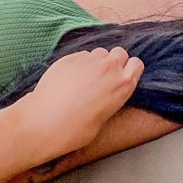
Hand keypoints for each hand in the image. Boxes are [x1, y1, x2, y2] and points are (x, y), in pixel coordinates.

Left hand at [19, 47, 143, 154]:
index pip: (137, 64)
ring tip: (85, 79)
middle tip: (104, 77)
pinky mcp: (70, 57)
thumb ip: (110, 98)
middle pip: (119, 53)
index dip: (129, 69)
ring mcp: (89, 60)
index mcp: (123, 85)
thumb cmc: (75, 129)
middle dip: (114, 61)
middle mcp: (109, 68)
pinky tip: (70, 78)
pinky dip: (79, 63)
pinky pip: (81, 55)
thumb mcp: (104, 118)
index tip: (122, 77)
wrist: (45, 121)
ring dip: (96, 62)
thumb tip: (105, 93)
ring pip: (99, 52)